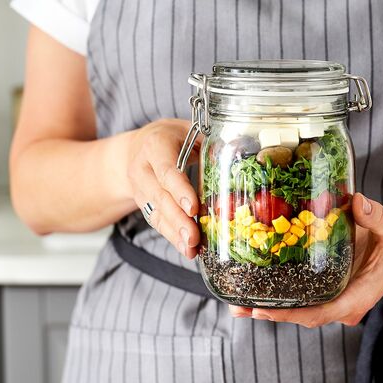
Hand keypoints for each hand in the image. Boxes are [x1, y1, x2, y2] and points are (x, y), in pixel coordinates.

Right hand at [126, 118, 200, 258]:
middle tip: (194, 238)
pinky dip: (173, 237)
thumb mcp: (190, 131)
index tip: (193, 208)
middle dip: (178, 220)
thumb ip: (210, 143)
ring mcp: (140, 189)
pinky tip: (187, 250)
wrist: (138, 147)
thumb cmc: (173, 138)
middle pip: (160, 197)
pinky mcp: (144, 205)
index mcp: (155, 146)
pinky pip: (157, 222)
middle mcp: (142, 168)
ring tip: (192, 250)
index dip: (179, 190)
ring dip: (175, 234)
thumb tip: (244, 152)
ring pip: (156, 213)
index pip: (166, 170)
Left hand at [229, 193, 382, 326]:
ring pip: (301, 308)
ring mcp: (336, 297)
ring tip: (236, 304)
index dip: (294, 313)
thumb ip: (376, 216)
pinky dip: (280, 293)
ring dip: (270, 307)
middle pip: (305, 315)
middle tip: (240, 308)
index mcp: (360, 295)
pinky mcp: (329, 287)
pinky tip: (254, 288)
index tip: (267, 311)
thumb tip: (358, 201)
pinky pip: (303, 295)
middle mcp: (345, 301)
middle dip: (272, 313)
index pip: (323, 312)